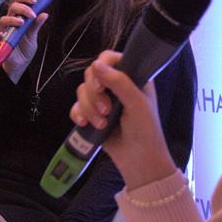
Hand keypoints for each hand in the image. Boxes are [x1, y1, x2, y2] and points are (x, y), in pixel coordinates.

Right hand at [0, 0, 49, 81]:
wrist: (20, 65)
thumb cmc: (24, 50)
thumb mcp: (33, 36)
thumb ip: (37, 25)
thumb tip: (44, 14)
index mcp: (18, 19)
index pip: (18, 3)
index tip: (34, 1)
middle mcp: (10, 24)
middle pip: (11, 8)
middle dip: (22, 8)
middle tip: (31, 14)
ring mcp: (5, 33)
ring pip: (3, 20)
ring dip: (13, 19)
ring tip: (22, 23)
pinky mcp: (1, 43)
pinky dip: (0, 35)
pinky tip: (4, 35)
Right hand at [70, 50, 175, 189]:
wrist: (138, 162)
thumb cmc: (145, 131)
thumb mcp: (137, 103)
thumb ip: (118, 82)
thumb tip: (96, 64)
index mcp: (131, 78)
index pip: (110, 59)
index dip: (101, 67)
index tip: (101, 85)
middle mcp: (115, 86)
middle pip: (91, 75)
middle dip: (94, 94)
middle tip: (106, 110)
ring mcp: (103, 101)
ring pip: (82, 92)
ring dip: (89, 108)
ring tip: (102, 124)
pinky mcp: (92, 115)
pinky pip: (76, 107)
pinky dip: (78, 115)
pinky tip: (85, 124)